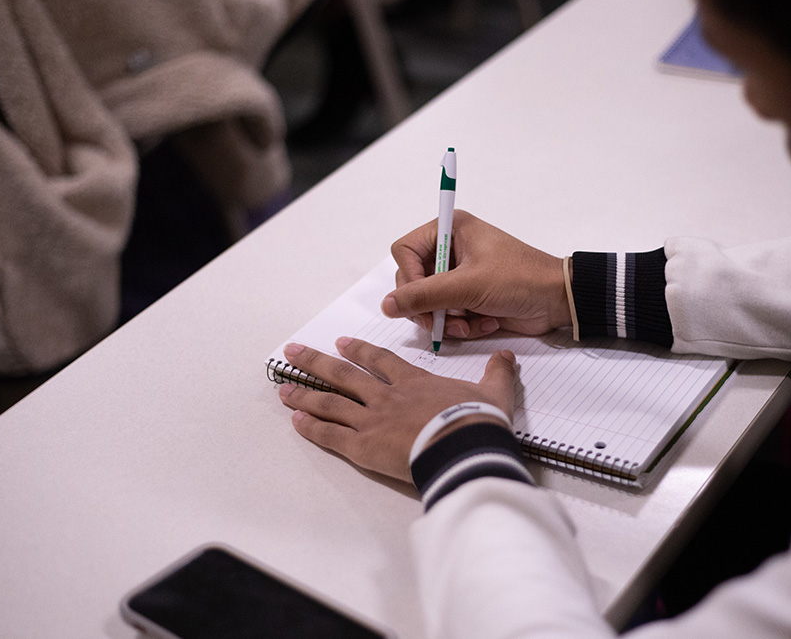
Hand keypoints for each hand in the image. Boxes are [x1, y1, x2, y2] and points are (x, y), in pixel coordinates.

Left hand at [278, 337, 517, 481]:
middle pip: (344, 375)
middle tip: (293, 353)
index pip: (380, 361)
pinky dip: (312, 428)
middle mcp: (386, 396)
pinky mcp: (363, 447)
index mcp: (414, 382)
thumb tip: (506, 356)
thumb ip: (497, 373)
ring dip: (305, 394)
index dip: (360, 351)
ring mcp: (372, 420)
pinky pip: (331, 434)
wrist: (465, 447)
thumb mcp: (494, 393)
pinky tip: (296, 422)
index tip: (342, 343)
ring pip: (330, 402)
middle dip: (316, 362)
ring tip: (283, 389)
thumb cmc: (478, 421)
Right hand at [384, 210, 570, 339]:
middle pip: (413, 282)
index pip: (404, 251)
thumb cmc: (521, 279)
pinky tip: (484, 323)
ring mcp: (460, 276)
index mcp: (450, 230)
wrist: (557, 301)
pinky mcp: (469, 298)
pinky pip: (447, 316)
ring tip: (470, 324)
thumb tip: (387, 305)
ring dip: (447, 320)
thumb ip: (423, 296)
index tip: (423, 297)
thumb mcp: (467, 286)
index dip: (408, 278)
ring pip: (428, 304)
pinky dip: (463, 325)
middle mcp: (451, 250)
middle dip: (429, 306)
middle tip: (441, 321)